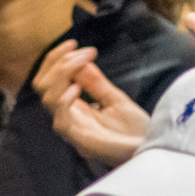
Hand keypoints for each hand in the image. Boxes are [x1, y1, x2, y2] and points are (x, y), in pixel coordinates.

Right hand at [33, 40, 148, 167]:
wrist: (151, 151)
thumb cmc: (135, 131)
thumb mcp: (115, 99)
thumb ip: (96, 83)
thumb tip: (82, 61)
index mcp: (74, 108)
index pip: (50, 81)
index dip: (56, 59)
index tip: (73, 43)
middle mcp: (69, 118)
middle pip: (43, 87)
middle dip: (57, 62)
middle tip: (79, 50)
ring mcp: (73, 130)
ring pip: (48, 99)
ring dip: (62, 74)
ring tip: (81, 61)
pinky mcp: (82, 141)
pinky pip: (61, 121)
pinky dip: (65, 100)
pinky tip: (77, 88)